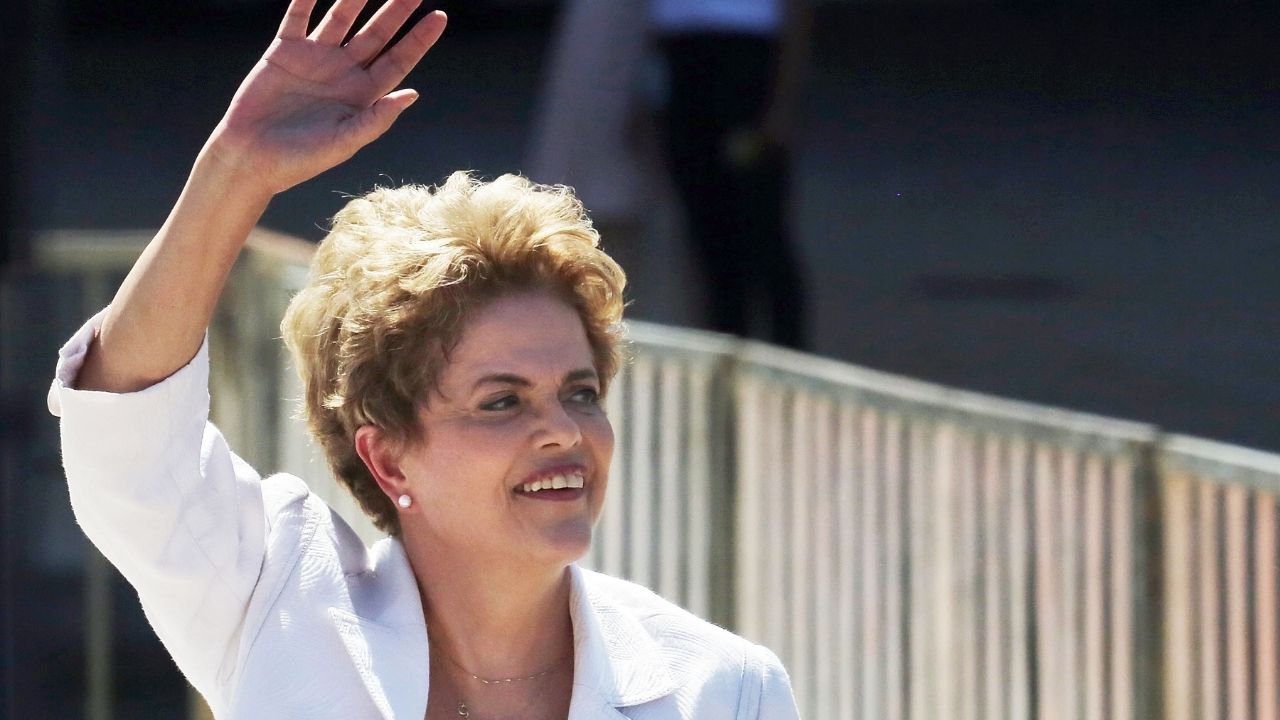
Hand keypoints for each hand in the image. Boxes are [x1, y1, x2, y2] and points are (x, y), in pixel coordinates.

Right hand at [204, 0, 446, 194]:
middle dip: (395, 11)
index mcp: (362, 95)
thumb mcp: (345, 142)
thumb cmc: (300, 159)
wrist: (251, 158)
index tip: (439, 17)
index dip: (418, 39)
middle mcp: (343, 72)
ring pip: (341, 18)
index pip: (397, 61)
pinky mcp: (283, 51)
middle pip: (376, 34)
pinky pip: (298, 17)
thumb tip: (412, 94)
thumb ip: (377, 118)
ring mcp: (314, 58)